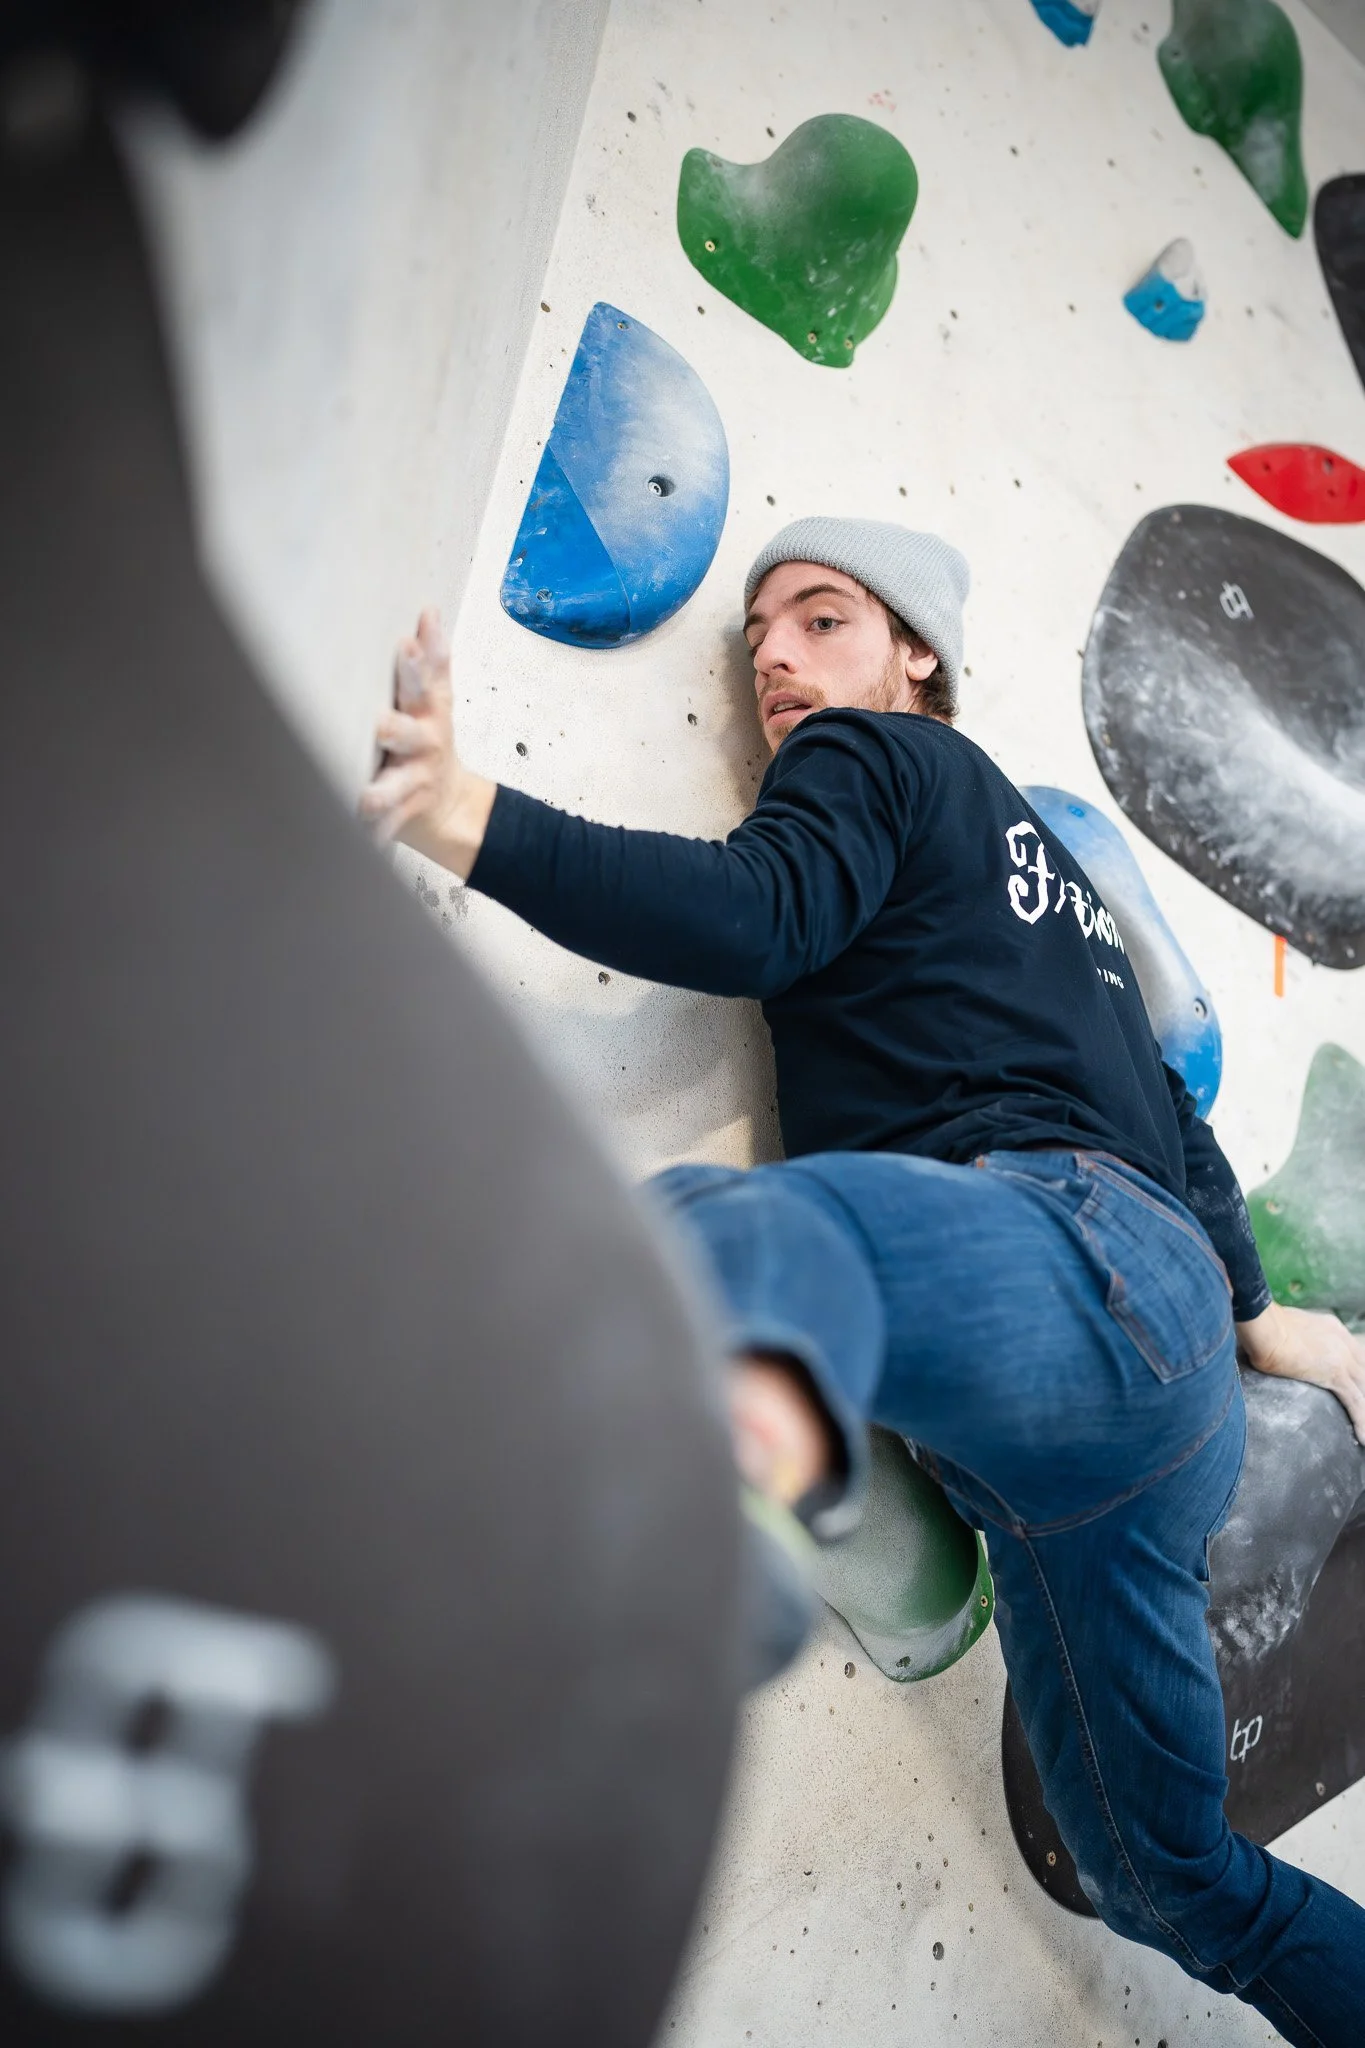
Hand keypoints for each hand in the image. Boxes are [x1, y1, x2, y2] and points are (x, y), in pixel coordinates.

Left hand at [358, 608, 495, 876]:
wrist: (449, 807)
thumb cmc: (431, 744)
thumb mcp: (438, 701)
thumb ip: (432, 662)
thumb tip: (429, 611)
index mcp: (429, 713)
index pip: (426, 684)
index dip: (418, 666)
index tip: (405, 647)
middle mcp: (423, 747)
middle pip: (409, 734)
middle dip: (395, 728)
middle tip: (380, 724)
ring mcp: (412, 783)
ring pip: (395, 788)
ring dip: (381, 793)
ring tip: (365, 798)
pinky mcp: (399, 814)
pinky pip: (383, 826)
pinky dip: (372, 833)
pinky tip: (357, 836)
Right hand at [1236, 1299, 1364, 1445]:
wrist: (1264, 1327)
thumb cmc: (1264, 1326)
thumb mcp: (1286, 1326)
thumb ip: (1294, 1338)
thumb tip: (1282, 1347)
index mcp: (1332, 1328)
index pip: (1356, 1354)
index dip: (1358, 1373)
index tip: (1355, 1387)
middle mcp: (1343, 1342)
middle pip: (1364, 1373)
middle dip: (1363, 1391)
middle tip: (1360, 1410)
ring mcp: (1342, 1359)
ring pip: (1363, 1391)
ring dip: (1364, 1411)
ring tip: (1364, 1431)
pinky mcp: (1335, 1375)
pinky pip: (1355, 1403)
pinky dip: (1361, 1421)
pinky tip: (1362, 1438)